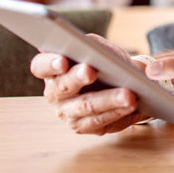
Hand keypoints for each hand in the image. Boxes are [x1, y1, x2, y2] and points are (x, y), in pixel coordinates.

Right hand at [30, 34, 148, 134]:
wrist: (124, 80)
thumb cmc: (106, 61)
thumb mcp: (99, 48)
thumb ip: (93, 45)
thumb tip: (92, 48)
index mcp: (52, 70)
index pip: (40, 66)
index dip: (50, 64)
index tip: (63, 60)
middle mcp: (55, 93)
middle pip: (64, 87)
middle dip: (78, 78)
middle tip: (91, 71)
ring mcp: (67, 113)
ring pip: (86, 107)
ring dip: (108, 100)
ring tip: (128, 94)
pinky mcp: (84, 127)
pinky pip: (100, 122)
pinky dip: (118, 112)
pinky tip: (133, 106)